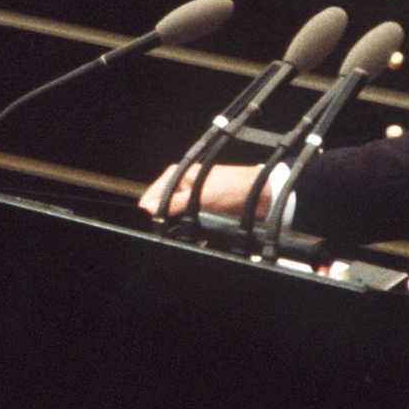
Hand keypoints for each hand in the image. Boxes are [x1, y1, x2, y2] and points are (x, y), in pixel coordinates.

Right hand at [139, 163, 266, 218]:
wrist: (261, 197)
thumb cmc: (233, 187)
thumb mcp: (199, 195)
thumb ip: (173, 203)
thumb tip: (150, 208)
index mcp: (182, 174)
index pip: (157, 190)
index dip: (151, 204)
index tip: (147, 216)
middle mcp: (187, 186)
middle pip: (165, 204)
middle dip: (164, 216)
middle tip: (163, 226)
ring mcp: (196, 199)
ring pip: (177, 216)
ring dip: (178, 224)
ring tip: (177, 230)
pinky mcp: (206, 211)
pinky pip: (191, 223)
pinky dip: (190, 229)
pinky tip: (191, 234)